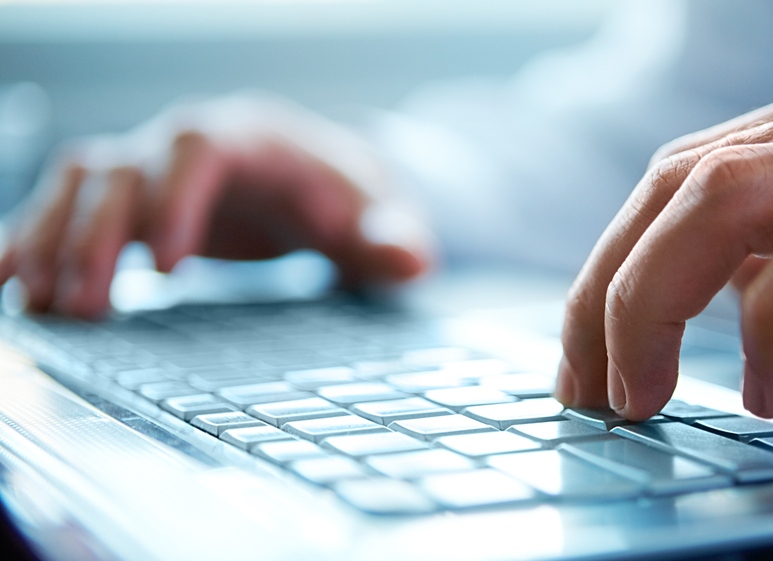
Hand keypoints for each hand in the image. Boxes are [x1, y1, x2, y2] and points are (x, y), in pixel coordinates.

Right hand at [0, 94, 435, 318]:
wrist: (326, 187)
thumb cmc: (353, 200)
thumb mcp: (385, 218)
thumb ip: (394, 238)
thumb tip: (410, 262)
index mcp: (255, 138)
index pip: (200, 144)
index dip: (175, 197)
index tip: (169, 268)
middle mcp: (191, 144)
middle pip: (122, 164)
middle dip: (94, 233)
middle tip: (87, 306)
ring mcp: (156, 169)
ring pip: (79, 182)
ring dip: (50, 239)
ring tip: (38, 306)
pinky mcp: (134, 202)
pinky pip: (66, 208)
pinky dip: (32, 240)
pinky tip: (6, 285)